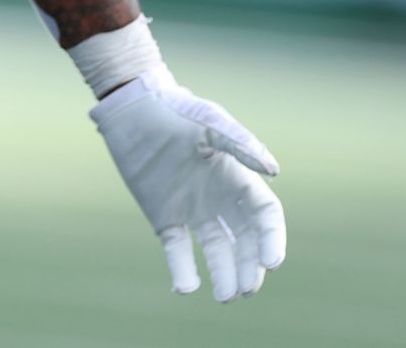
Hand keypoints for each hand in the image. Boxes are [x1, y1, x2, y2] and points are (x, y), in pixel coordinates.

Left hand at [91, 66, 285, 301]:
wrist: (131, 108)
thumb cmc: (174, 109)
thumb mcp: (208, 122)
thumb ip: (239, 143)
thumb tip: (274, 171)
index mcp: (236, 178)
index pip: (264, 216)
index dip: (271, 239)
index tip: (270, 262)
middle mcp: (219, 199)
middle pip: (244, 240)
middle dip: (250, 266)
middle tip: (246, 289)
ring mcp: (192, 210)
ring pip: (217, 251)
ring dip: (224, 274)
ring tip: (226, 297)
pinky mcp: (164, 217)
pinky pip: (178, 251)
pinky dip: (183, 271)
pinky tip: (184, 288)